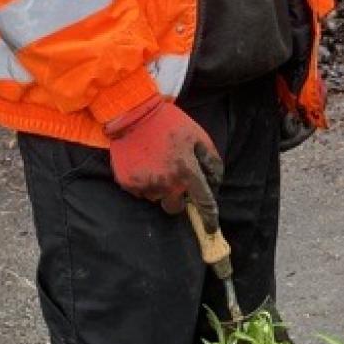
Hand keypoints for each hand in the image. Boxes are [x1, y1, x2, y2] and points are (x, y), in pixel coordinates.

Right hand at [104, 96, 223, 218]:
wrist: (133, 115)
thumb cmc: (170, 124)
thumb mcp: (198, 137)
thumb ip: (211, 161)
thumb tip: (216, 183)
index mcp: (187, 171)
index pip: (203, 202)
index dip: (209, 218)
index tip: (211, 228)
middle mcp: (166, 183)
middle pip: (175, 208)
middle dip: (178, 200)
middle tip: (175, 182)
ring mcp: (145, 184)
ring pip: (156, 198)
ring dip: (160, 188)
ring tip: (157, 164)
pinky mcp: (128, 183)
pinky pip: (140, 191)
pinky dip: (144, 182)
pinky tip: (144, 164)